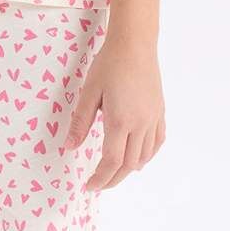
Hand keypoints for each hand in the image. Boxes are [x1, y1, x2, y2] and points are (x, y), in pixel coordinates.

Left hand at [63, 31, 165, 190]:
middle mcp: (140, 124)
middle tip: (97, 184)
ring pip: (144, 156)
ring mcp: (153, 119)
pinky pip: (157, 142)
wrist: (135, 45)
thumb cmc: (109, 65)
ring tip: (113, 172)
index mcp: (120, 121)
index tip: (89, 186)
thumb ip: (81, 122)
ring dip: (128, 169)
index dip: (100, 178)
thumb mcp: (89, 93)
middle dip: (112, 179)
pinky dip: (147, 155)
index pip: (111, 161)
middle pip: (128, 164)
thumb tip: (70, 147)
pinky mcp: (160, 112)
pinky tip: (138, 158)